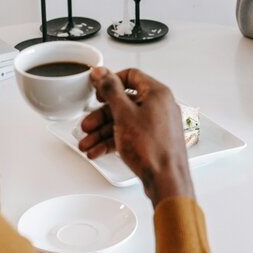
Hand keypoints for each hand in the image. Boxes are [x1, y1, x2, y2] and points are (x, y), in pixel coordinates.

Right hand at [78, 67, 194, 205]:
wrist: (166, 180)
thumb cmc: (152, 148)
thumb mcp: (124, 114)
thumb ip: (110, 91)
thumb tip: (102, 73)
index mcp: (157, 93)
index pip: (131, 76)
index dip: (111, 81)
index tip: (96, 89)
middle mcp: (159, 106)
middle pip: (124, 102)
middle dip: (101, 115)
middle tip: (87, 123)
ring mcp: (157, 124)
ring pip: (124, 121)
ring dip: (103, 131)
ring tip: (86, 142)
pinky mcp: (153, 140)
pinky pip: (129, 134)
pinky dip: (113, 141)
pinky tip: (97, 150)